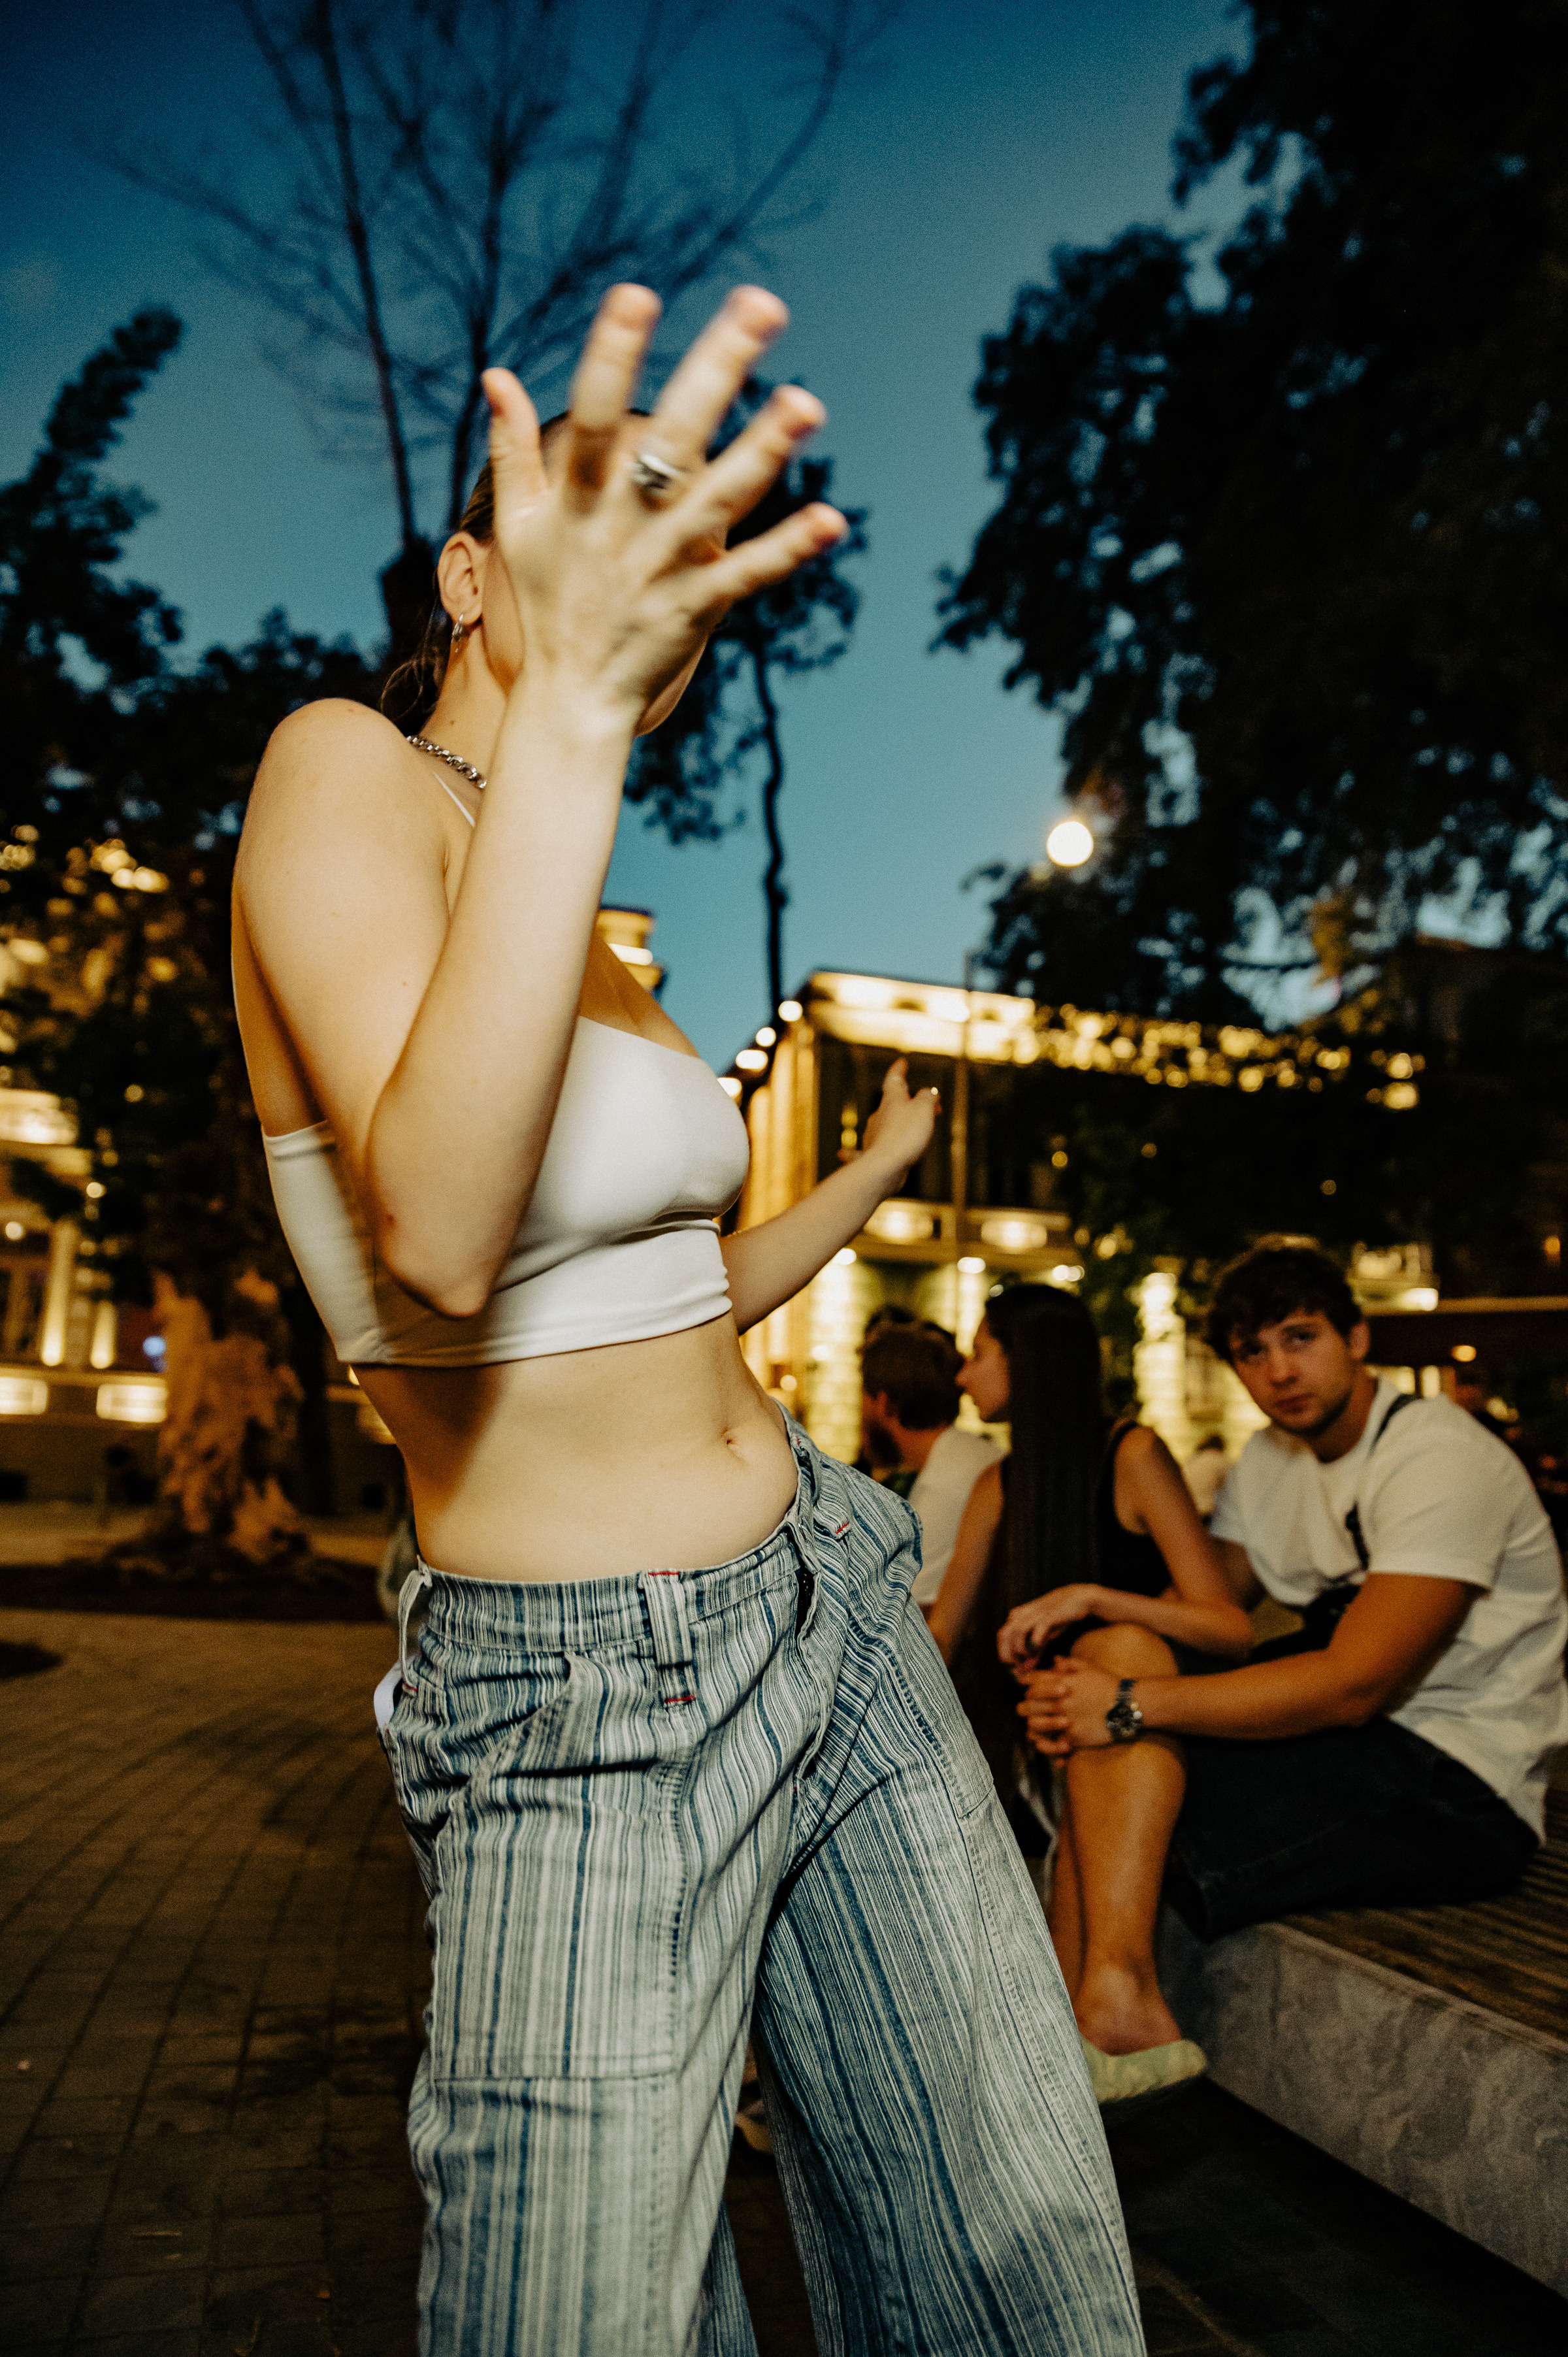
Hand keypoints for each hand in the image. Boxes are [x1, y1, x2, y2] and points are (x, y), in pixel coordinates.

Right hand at [482, 285, 846, 729]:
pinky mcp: (698, 607)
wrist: (573, 697)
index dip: (611, 356)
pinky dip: (788, 550)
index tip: (637, 294)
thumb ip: (511, 450)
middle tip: (764, 303)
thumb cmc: (549, 600)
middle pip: (673, 435)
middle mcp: (624, 524)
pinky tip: (832, 520)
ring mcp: (664, 566)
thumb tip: (496, 374)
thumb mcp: (519, 525)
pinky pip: (748, 575)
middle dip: (718, 368)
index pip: (593, 414)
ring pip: (719, 499)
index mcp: (579, 498)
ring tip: (807, 402)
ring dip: (763, 451)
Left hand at [860, 1059, 939, 1188]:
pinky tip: (840, 1152)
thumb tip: (929, 1094)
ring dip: (897, 1124)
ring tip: (913, 1130)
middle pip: (893, 1104)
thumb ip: (928, 1097)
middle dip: (909, 1103)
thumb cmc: (905, 1136)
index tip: (901, 1063)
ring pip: (885, 1125)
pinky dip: (854, 1151)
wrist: (885, 1167)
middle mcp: (879, 1115)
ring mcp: (874, 1135)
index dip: (898, 1070)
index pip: (894, 1080)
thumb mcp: (924, 1109)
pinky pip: (863, 1151)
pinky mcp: (872, 1155)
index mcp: (892, 1100)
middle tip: (927, 1106)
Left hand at [998, 1587, 1103, 1669]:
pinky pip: (1037, 1627)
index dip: (1005, 1653)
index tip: (1016, 1666)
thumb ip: (1032, 1655)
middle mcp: (1023, 1614)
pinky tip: (1036, 1648)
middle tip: (1018, 1665)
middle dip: (1008, 1653)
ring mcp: (1035, 1613)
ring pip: (1017, 1631)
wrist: (1076, 1599)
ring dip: (1020, 1649)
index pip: (1002, 1637)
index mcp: (1018, 1617)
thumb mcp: (1043, 1639)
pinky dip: (1034, 1640)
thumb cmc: (1057, 1620)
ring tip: (1029, 1657)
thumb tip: (1020, 1674)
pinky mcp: (1049, 1615)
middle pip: (1004, 1634)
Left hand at [1017, 1658, 1121, 1755]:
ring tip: (1034, 1729)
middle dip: (1024, 1706)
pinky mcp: (1073, 1735)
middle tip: (1024, 1709)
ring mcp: (1065, 1718)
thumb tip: (1055, 1661)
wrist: (1127, 1704)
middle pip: (1029, 1703)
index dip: (1026, 1682)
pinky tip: (1048, 1746)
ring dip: (1033, 1726)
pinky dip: (1049, 1747)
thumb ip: (1069, 1663)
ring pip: (1035, 1725)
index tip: (1024, 1684)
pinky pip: (1053, 1744)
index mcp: (1062, 1681)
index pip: (1033, 1681)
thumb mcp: (1089, 1667)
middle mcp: (1060, 1700)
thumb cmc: (1109, 1684)